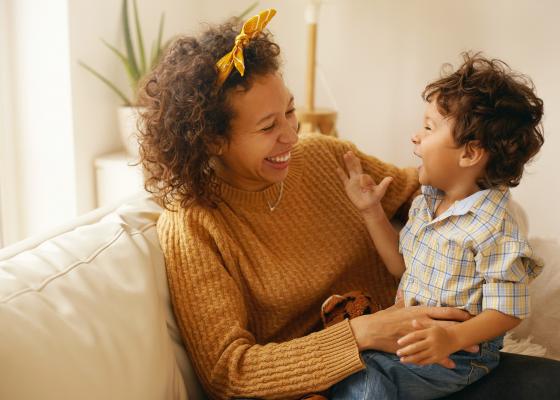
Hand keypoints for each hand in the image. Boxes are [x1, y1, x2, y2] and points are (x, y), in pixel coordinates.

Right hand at [336, 151, 392, 213]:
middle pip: (354, 166)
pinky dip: (341, 174)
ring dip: (347, 163)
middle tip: (349, 152)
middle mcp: (358, 177)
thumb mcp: (380, 190)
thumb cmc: (375, 198)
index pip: (360, 168)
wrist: (368, 206)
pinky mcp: (348, 187)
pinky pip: (344, 179)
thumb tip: (391, 178)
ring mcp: (352, 182)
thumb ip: (384, 184)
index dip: (357, 162)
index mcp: (365, 177)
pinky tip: (337, 168)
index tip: (355, 156)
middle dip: (351, 159)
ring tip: (344, 155)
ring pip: (349, 170)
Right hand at [349, 304, 476, 354]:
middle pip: (450, 324)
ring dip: (459, 345)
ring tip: (474, 349)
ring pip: (444, 339)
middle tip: (479, 332)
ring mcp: (421, 334)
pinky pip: (432, 353)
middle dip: (465, 328)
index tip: (471, 314)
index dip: (460, 312)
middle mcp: (424, 321)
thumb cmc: (385, 318)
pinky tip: (452, 364)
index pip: (445, 310)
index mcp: (421, 311)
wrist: (374, 329)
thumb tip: (407, 297)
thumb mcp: (397, 307)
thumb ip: (405, 302)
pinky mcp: (416, 346)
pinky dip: (443, 359)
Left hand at [397, 320, 459, 367]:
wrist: (454, 338)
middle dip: (406, 351)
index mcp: (429, 332)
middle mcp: (432, 341)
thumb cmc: (439, 332)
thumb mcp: (431, 327)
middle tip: (398, 353)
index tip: (398, 342)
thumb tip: (413, 322)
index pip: (415, 335)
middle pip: (416, 347)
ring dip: (410, 359)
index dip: (406, 339)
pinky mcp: (438, 357)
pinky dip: (418, 362)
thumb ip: (421, 327)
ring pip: (420, 355)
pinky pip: (426, 361)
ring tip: (402, 360)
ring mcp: (435, 350)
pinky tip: (412, 362)